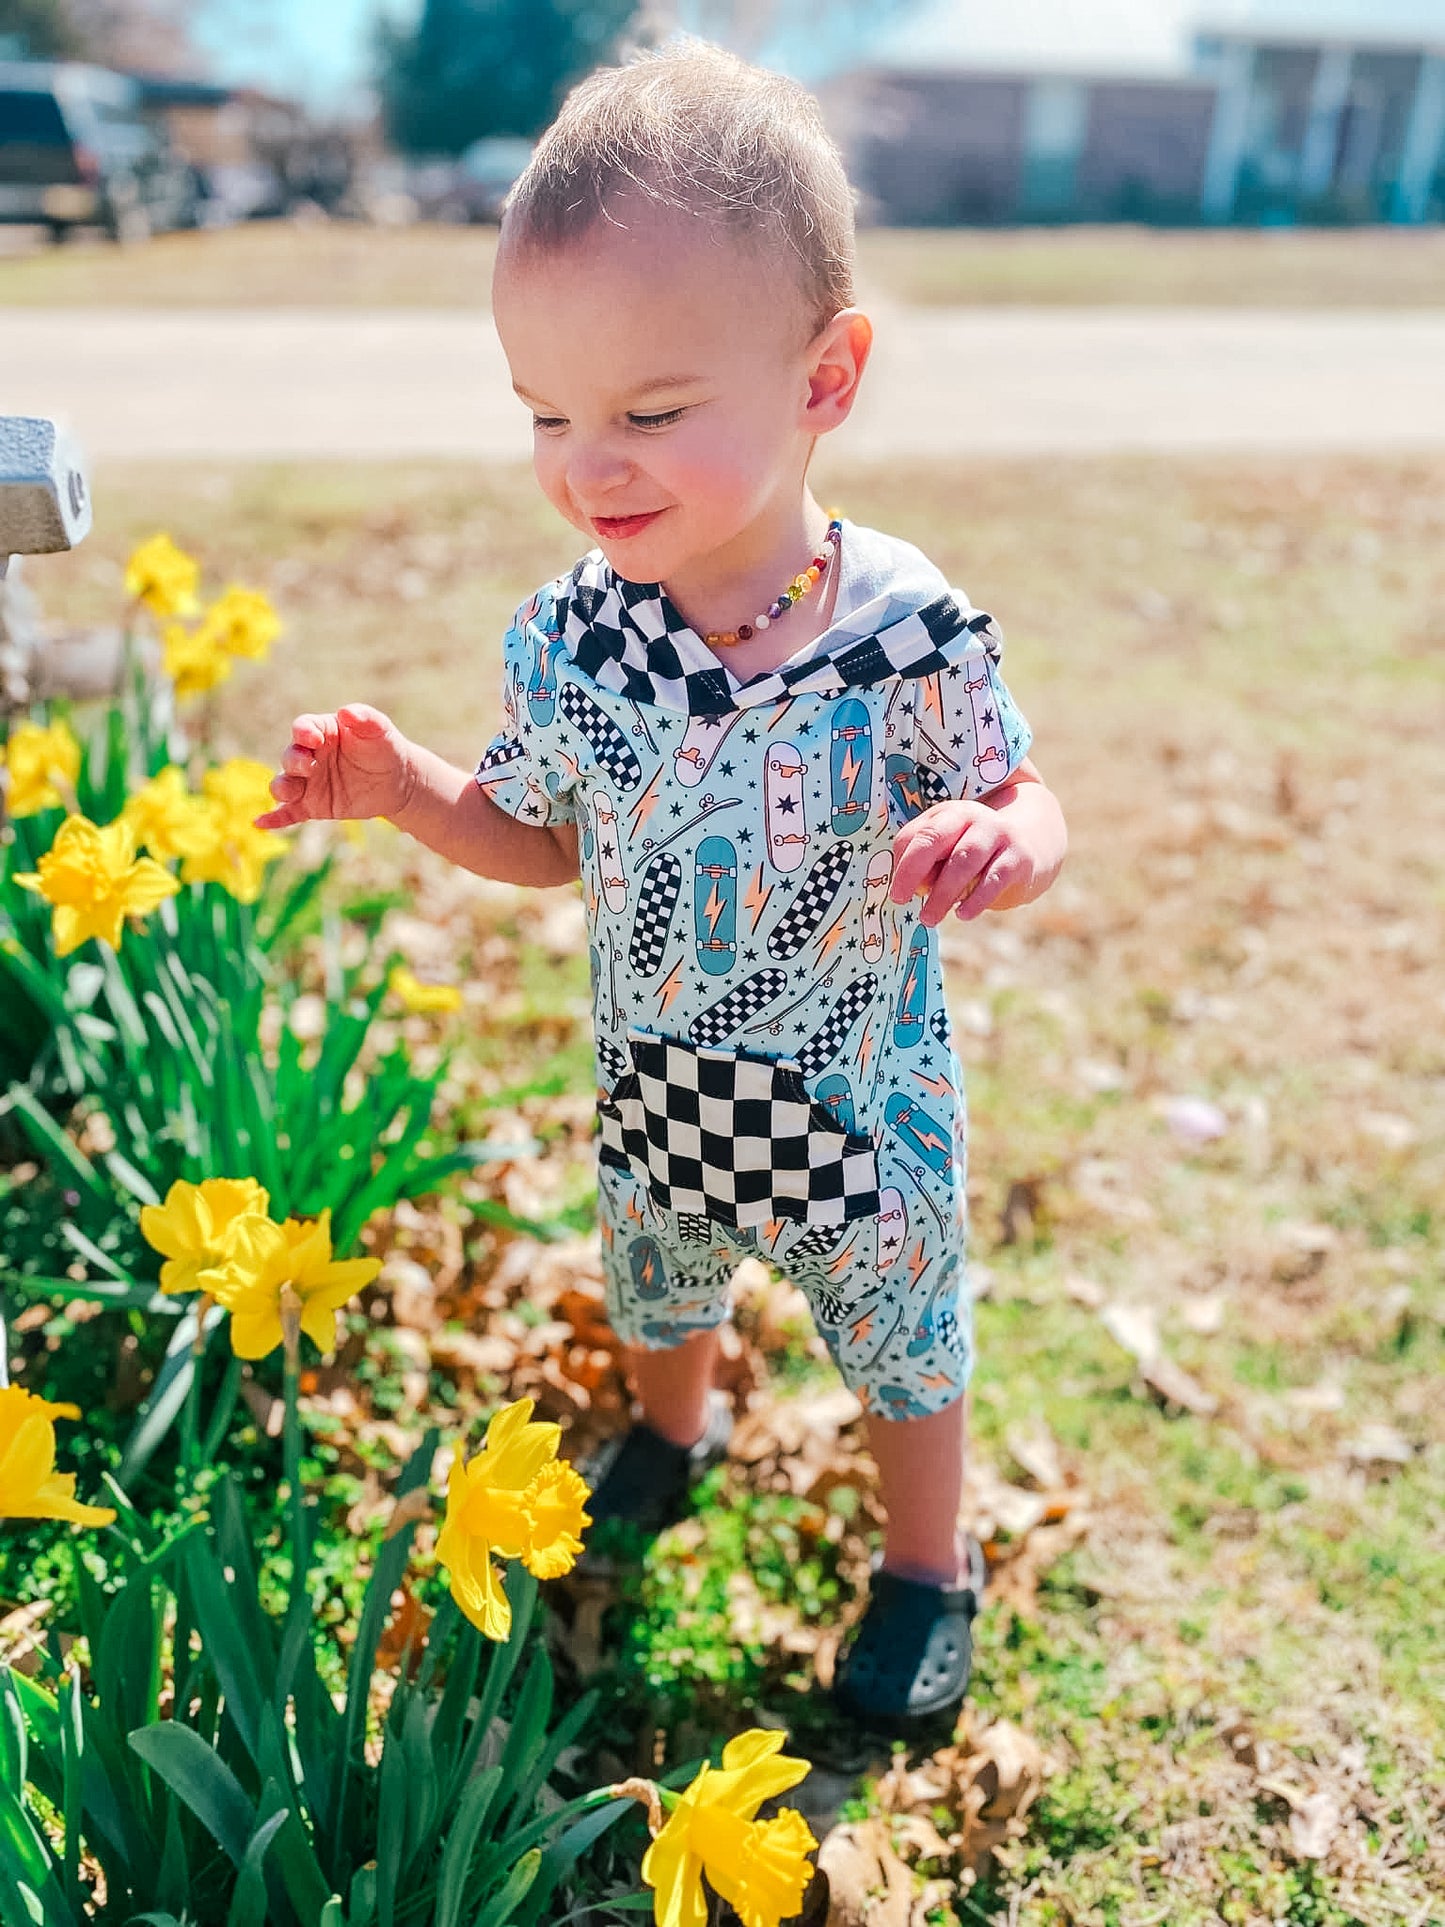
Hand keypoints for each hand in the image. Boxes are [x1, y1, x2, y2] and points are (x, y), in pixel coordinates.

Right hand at [252, 704, 413, 830]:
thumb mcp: (380, 730)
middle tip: (309, 766)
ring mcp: (308, 782)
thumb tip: (346, 712)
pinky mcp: (312, 806)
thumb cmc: (385, 748)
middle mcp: (309, 755)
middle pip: (290, 756)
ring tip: (289, 793)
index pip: (303, 728)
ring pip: (284, 785)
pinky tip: (260, 823)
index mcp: (322, 731)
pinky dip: (274, 818)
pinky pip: (289, 813)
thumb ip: (365, 719)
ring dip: (282, 788)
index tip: (314, 740)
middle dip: (294, 761)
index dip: (304, 732)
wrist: (397, 782)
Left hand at [890, 800, 1034, 927]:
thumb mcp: (947, 848)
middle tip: (903, 904)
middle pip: (937, 841)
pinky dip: (976, 899)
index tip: (897, 895)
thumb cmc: (975, 851)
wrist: (1032, 844)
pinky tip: (963, 914)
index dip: (905, 865)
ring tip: (929, 918)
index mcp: (949, 815)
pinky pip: (995, 879)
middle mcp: (974, 818)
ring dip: (943, 892)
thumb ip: (924, 861)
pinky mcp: (1019, 858)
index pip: (921, 835)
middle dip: (915, 874)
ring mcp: (998, 836)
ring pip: (964, 861)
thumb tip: (911, 885)